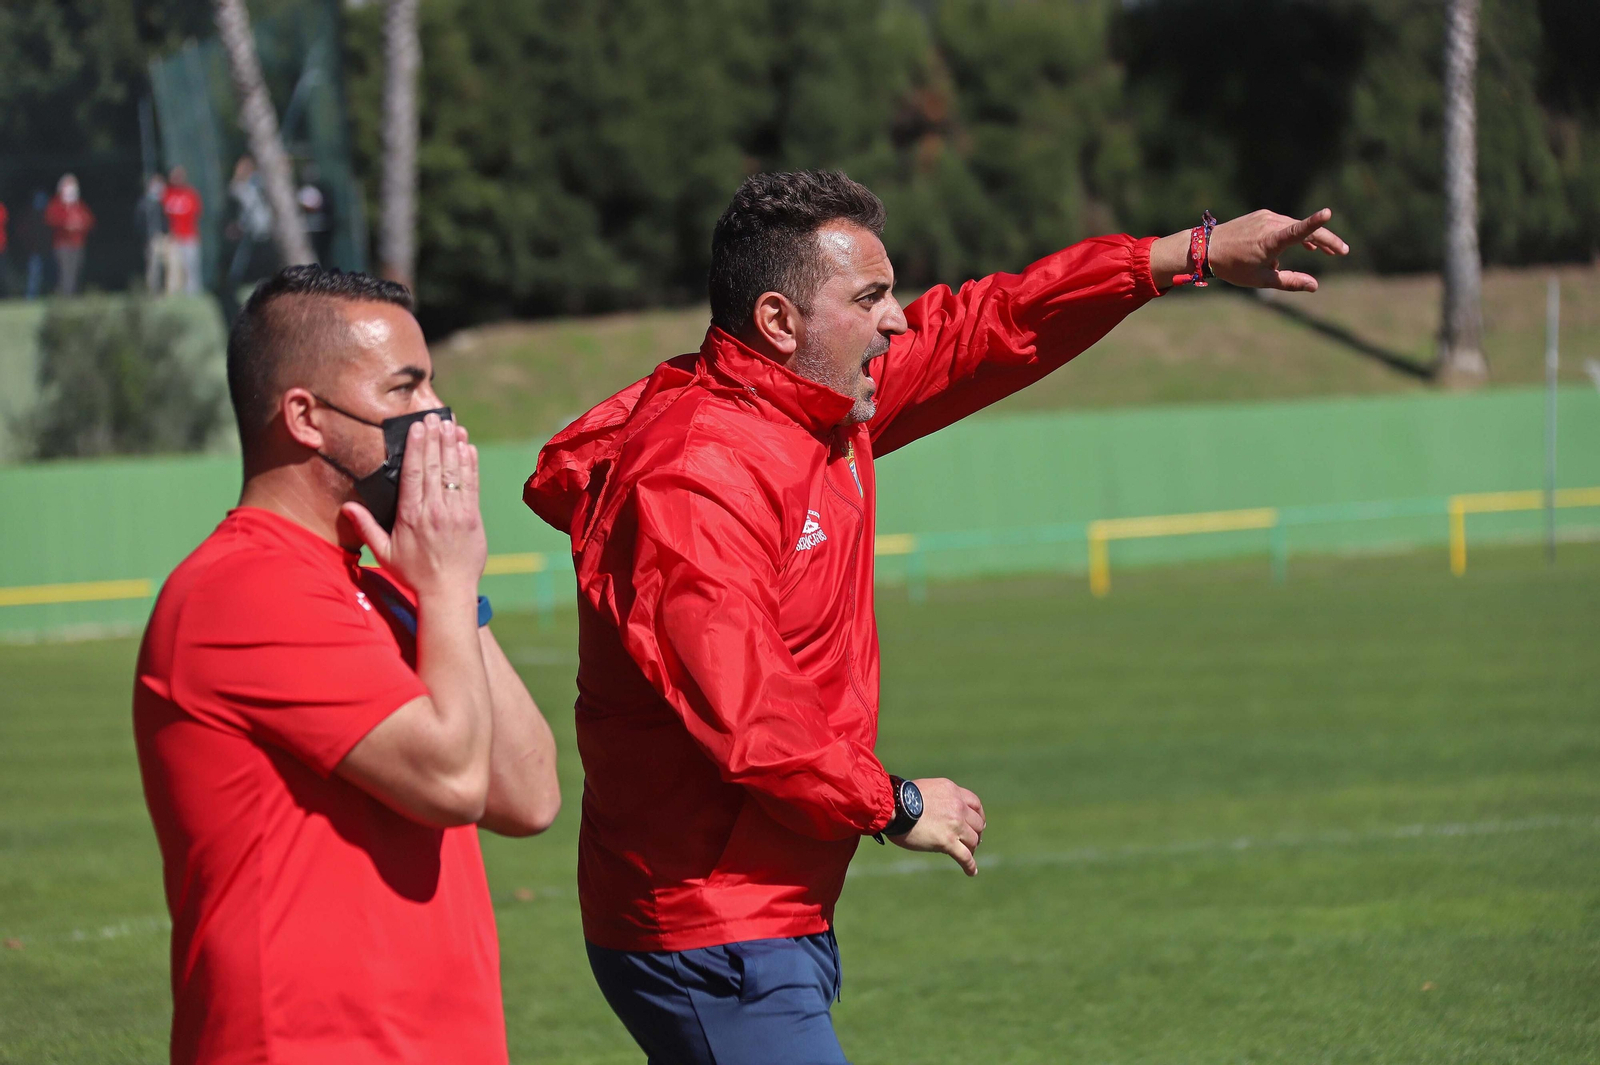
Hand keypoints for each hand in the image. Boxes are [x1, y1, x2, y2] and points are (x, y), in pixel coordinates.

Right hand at [343, 415, 486, 601]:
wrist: (448, 593)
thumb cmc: (413, 574)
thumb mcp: (383, 553)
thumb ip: (366, 527)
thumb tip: (346, 507)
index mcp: (410, 516)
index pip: (414, 474)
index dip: (417, 447)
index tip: (417, 426)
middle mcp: (434, 511)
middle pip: (435, 467)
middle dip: (435, 438)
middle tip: (435, 416)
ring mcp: (455, 513)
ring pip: (454, 472)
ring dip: (453, 445)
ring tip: (452, 424)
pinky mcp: (473, 518)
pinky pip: (471, 485)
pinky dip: (470, 465)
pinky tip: (468, 447)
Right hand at [889, 778, 985, 876]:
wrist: (893, 806)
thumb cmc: (901, 798)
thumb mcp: (926, 788)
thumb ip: (939, 798)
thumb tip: (939, 810)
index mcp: (953, 791)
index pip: (975, 804)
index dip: (978, 815)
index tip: (976, 823)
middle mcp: (958, 806)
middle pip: (977, 824)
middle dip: (976, 833)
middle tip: (971, 841)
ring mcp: (955, 825)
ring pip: (973, 840)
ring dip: (971, 849)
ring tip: (968, 855)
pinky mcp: (947, 842)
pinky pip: (965, 857)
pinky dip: (970, 866)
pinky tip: (971, 872)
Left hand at [1153, 208, 1348, 292]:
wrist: (1205, 248)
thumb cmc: (1233, 267)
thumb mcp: (1262, 279)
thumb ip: (1290, 282)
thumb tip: (1315, 286)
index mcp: (1271, 240)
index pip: (1298, 230)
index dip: (1315, 223)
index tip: (1328, 213)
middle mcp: (1270, 224)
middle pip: (1305, 230)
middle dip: (1326, 241)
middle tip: (1343, 252)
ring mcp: (1266, 217)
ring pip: (1296, 226)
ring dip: (1312, 237)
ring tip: (1328, 251)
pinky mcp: (1261, 215)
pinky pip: (1284, 223)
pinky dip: (1296, 233)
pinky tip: (1305, 244)